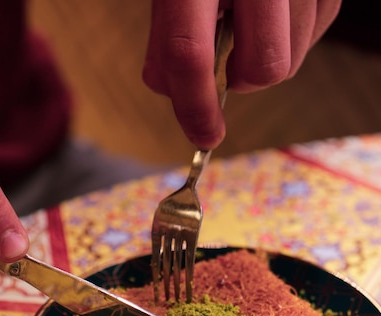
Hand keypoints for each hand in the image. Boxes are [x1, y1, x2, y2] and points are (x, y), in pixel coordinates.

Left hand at [143, 0, 341, 148]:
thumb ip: (167, 34)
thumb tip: (168, 89)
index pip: (190, 53)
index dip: (195, 107)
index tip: (203, 135)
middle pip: (265, 66)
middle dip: (243, 79)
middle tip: (228, 62)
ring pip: (293, 58)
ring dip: (264, 59)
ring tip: (251, 23)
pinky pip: (313, 36)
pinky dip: (290, 39)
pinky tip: (273, 13)